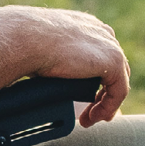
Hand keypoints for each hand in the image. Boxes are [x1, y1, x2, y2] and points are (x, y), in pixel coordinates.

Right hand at [8, 6, 130, 124]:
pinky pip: (119, 91)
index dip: (96, 80)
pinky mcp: (113, 60)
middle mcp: (102, 33)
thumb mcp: (42, 48)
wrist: (26, 38)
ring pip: (117, 81)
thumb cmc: (25, 42)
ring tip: (88, 119)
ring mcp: (110, 45)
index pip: (101, 55)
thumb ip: (52, 57)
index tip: (84, 100)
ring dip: (104, 104)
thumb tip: (42, 73)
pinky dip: (108, 107)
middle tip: (87, 113)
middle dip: (102, 94)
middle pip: (113, 69)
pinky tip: (94, 118)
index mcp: (86, 26)